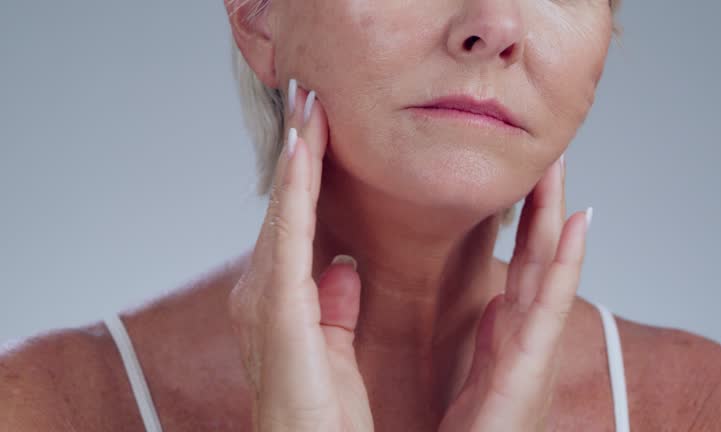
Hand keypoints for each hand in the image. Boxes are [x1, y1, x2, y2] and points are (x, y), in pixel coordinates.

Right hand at [228, 78, 373, 431]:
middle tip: (309, 96)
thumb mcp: (334, 352)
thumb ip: (332, 307)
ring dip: (296, 157)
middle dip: (298, 152)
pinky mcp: (278, 311)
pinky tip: (301, 150)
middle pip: (286, 210)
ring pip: (284, 213)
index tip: (317, 128)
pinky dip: (294, 190)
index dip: (306, 175)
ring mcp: (264, 301)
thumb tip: (340, 267)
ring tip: (308, 105)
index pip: (297, 225)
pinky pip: (288, 238)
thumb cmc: (321, 420)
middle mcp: (260, 296)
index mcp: (280, 304)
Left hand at [438, 154, 590, 430]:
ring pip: (549, 268)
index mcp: (510, 334)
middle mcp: (527, 336)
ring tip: (559, 165)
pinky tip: (578, 221)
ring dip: (556, 214)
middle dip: (544, 204)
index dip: (528, 220)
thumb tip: (496, 303)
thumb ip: (490, 336)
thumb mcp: (480, 372)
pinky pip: (550, 305)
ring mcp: (534, 350)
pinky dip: (568, 262)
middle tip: (546, 152)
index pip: (523, 263)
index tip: (525, 178)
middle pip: (539, 256)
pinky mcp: (530, 369)